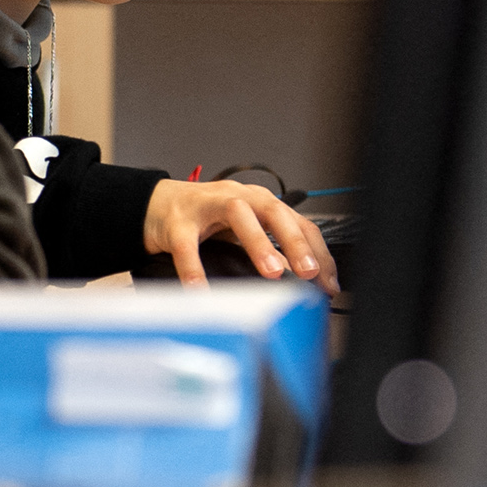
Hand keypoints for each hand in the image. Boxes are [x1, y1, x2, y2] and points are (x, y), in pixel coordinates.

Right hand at [143, 178, 339, 294]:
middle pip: (274, 212)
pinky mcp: (178, 221)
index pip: (299, 222)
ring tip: (272, 272)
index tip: (328, 283)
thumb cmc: (207, 217)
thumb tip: (304, 277)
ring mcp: (208, 206)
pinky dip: (194, 269)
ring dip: (258, 243)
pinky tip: (201, 289)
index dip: (317, 252)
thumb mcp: (245, 231)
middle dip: (296, 242)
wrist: (158, 204)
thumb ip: (272, 249)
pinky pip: (187, 245)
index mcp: (261, 201)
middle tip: (309, 272)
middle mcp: (239, 197)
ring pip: (238, 216)